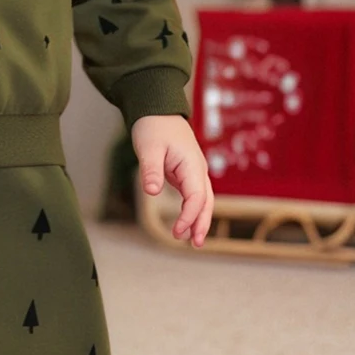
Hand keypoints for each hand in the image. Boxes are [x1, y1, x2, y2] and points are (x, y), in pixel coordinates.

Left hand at [131, 114, 213, 247]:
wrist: (157, 110)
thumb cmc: (153, 126)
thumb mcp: (149, 148)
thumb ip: (151, 170)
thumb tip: (151, 191)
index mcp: (192, 165)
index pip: (196, 197)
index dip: (189, 216)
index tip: (177, 231)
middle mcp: (197, 169)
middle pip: (206, 201)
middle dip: (201, 223)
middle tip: (194, 244)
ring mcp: (193, 171)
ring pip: (202, 199)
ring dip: (199, 219)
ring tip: (191, 240)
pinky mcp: (186, 173)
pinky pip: (193, 195)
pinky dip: (192, 210)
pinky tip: (185, 223)